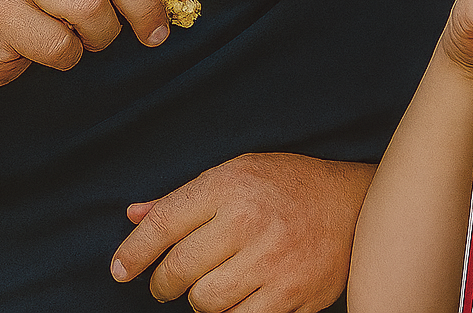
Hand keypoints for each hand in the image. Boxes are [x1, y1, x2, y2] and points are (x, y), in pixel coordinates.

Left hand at [111, 152, 373, 311]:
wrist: (352, 204)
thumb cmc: (288, 186)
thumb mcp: (237, 173)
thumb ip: (185, 199)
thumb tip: (134, 216)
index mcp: (232, 186)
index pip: (164, 223)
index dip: (134, 252)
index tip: (120, 270)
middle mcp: (250, 222)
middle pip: (179, 271)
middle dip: (163, 283)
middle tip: (168, 283)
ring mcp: (273, 262)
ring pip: (205, 303)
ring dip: (200, 300)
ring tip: (213, 285)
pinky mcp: (293, 294)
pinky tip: (237, 298)